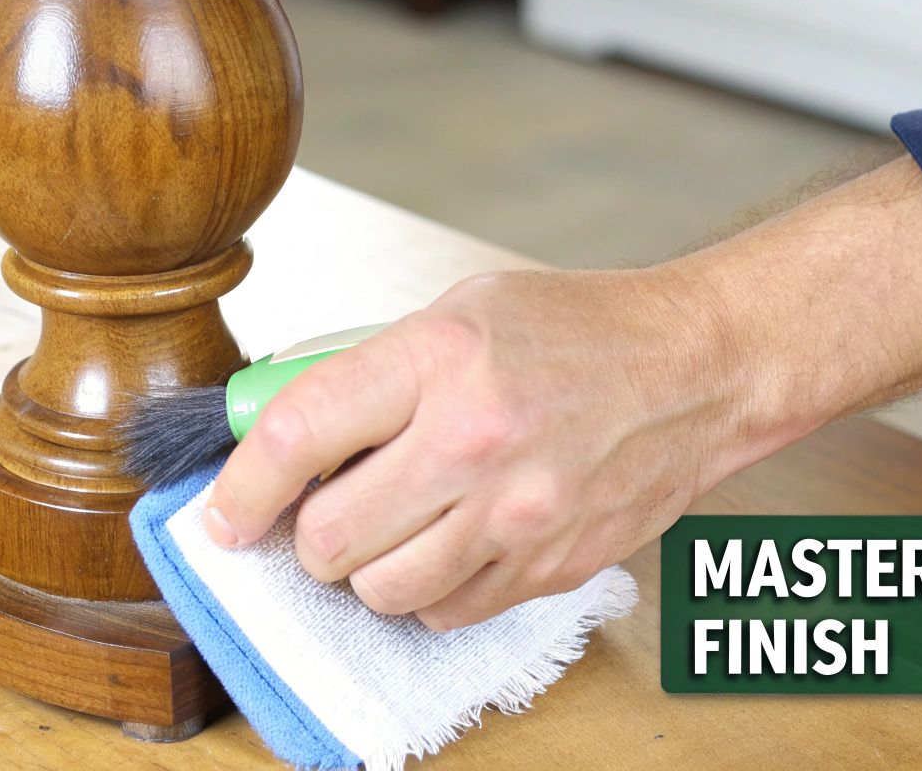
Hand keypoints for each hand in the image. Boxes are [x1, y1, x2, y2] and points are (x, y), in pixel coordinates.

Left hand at [201, 265, 767, 629]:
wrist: (698, 368)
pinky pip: (445, 613)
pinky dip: (429, 590)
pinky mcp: (548, 566)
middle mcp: (476, 442)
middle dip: (307, 533)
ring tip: (395, 524)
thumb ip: (368, 367)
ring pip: (380, 591)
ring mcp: (518, 516)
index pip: (299, 435)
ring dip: (366, 568)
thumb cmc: (578, 330)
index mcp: (442, 359)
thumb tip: (273, 421)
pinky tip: (451, 540)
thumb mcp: (460, 308)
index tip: (223, 516)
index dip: (241, 487)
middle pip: (329, 538)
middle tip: (327, 507)